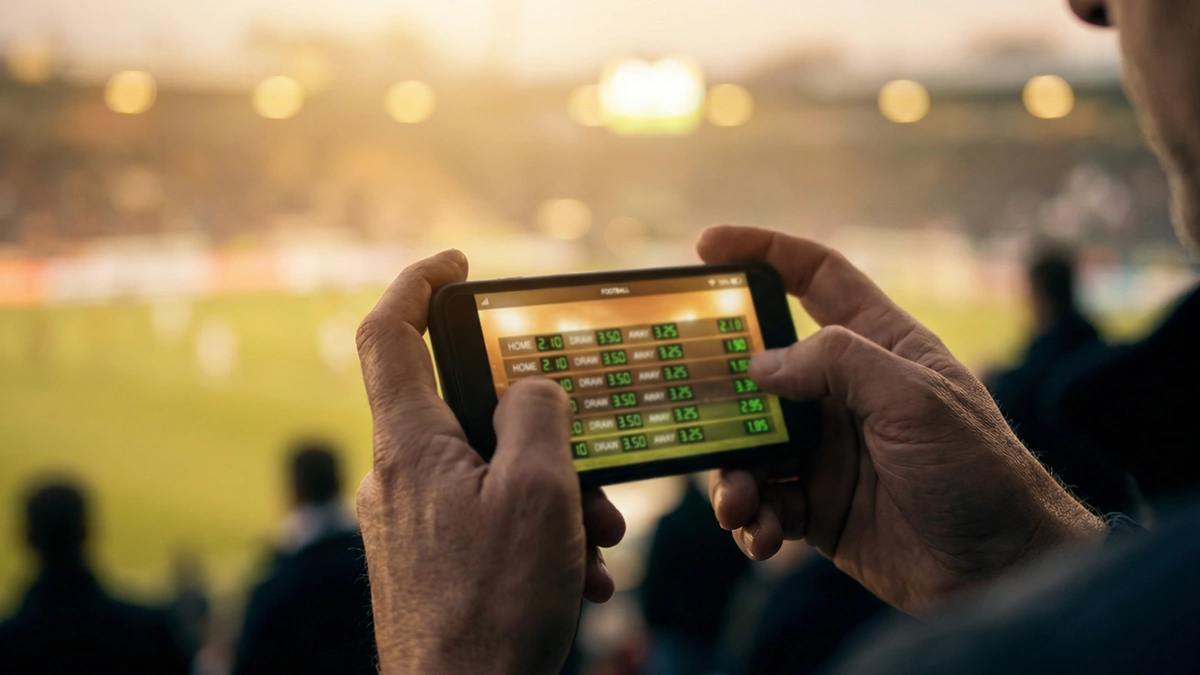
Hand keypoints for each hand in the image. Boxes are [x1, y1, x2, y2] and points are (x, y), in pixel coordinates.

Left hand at [355, 251, 626, 674]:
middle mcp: (399, 477)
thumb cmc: (494, 608)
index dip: (418, 284)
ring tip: (597, 542)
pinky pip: (486, 521)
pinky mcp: (428, 561)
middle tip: (591, 468)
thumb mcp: (539, 495)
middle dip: (543, 431)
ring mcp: (411, 523)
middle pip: (468, 411)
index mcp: (411, 445)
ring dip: (554, 496)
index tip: (458, 267)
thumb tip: (529, 389)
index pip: (388, 334)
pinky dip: (536, 534)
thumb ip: (537, 417)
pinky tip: (578, 575)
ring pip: (490, 472)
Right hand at [700, 226, 1104, 613]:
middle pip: (762, 369)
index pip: (816, 278)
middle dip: (722, 388)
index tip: (708, 245)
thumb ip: (838, 363)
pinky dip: (751, 519)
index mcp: (878, 346)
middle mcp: (845, 393)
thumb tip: (760, 364)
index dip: (765, 253)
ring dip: (732, 473)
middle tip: (690, 402)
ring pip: (751, 445)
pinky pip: (763, 503)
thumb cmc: (977, 469)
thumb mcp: (915, 398)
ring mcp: (827, 452)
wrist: (1002, 569)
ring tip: (737, 502)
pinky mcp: (818, 507)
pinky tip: (762, 535)